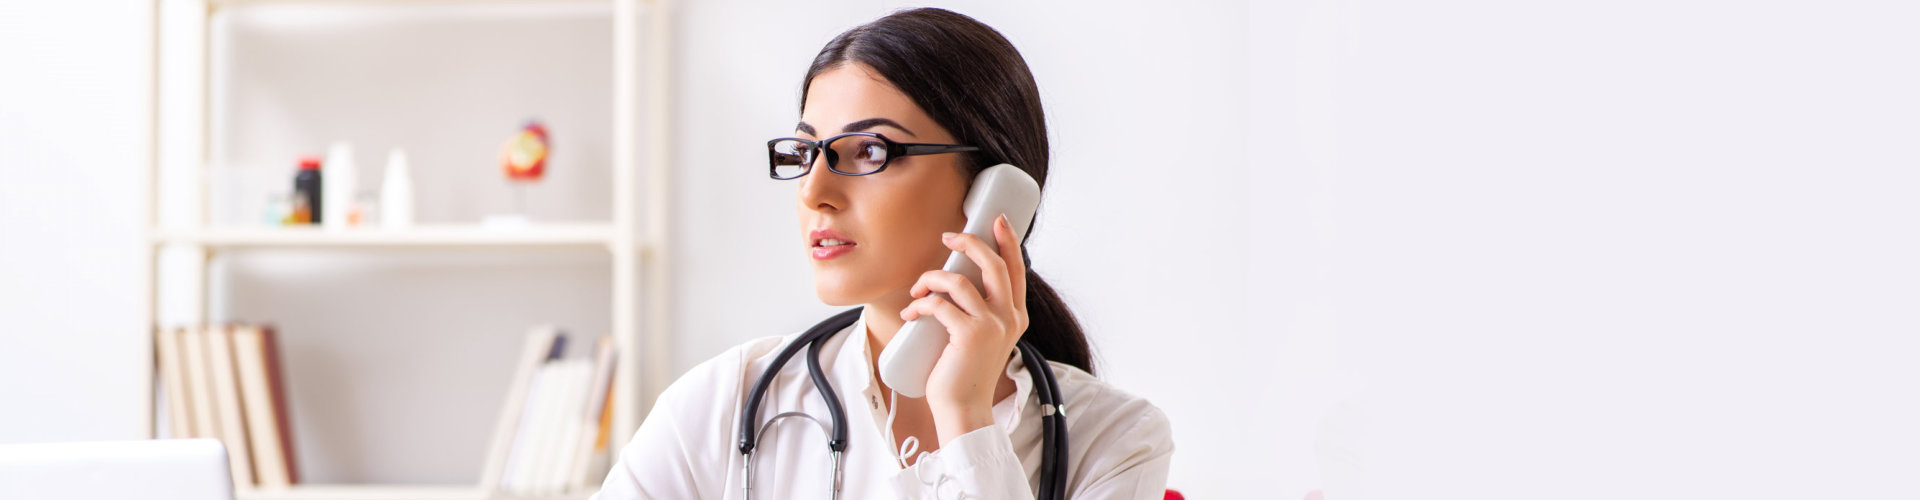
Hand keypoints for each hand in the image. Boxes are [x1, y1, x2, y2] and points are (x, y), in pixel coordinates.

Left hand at [899, 214, 1029, 444]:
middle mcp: (1008, 318)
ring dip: (931, 278)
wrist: (964, 408)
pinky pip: (939, 304)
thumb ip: (979, 312)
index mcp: (1015, 316)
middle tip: (948, 235)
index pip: (1017, 268)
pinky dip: (920, 303)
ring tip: (918, 290)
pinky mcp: (969, 335)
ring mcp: (991, 325)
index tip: (995, 220)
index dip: (1008, 240)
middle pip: (992, 263)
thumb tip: (954, 284)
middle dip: (969, 241)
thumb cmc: (965, 373)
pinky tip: (910, 312)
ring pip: (958, 281)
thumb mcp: (983, 338)